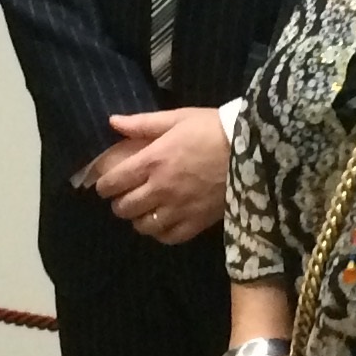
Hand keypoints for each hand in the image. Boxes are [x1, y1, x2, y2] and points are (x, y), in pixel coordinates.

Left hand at [92, 106, 229, 243]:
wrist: (252, 148)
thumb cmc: (212, 128)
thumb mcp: (177, 118)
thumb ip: (142, 123)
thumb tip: (112, 122)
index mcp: (152, 160)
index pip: (114, 182)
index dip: (104, 185)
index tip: (105, 184)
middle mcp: (161, 188)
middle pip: (124, 207)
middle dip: (118, 203)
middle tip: (124, 196)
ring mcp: (179, 208)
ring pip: (143, 226)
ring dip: (137, 219)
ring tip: (143, 211)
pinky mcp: (197, 222)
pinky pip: (168, 237)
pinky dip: (160, 233)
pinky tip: (162, 224)